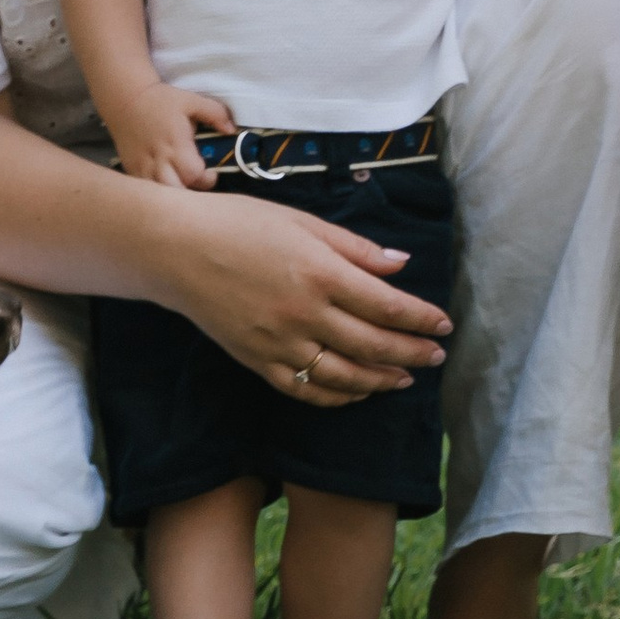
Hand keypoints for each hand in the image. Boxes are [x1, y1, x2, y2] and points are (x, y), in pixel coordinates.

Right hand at [112, 83, 232, 189]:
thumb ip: (216, 114)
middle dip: (190, 193)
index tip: (212, 173)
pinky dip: (156, 193)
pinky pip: (145, 191)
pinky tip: (165, 185)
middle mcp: (158, 160)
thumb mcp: (192, 100)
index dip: (207, 179)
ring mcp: (141, 168)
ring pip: (158, 196)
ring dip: (173, 195)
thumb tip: (231, 130)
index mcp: (176, 145)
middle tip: (196, 183)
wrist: (125, 99)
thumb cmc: (161, 100)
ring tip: (182, 186)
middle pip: (176, 191)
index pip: (194, 175)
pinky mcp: (130, 170)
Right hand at [162, 193, 451, 405]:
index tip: (444, 325)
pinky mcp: (257, 361)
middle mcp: (305, 313)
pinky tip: (355, 392)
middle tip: (436, 357)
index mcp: (321, 273)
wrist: (175, 249)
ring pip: (343, 376)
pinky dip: (336, 397)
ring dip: (380, 381)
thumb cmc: (239, 223)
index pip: (388, 306)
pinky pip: (305, 390)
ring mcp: (280, 343)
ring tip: (404, 380)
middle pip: (373, 345)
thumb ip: (355, 247)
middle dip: (412, 354)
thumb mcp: (302, 221)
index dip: (421, 319)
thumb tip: (401, 264)